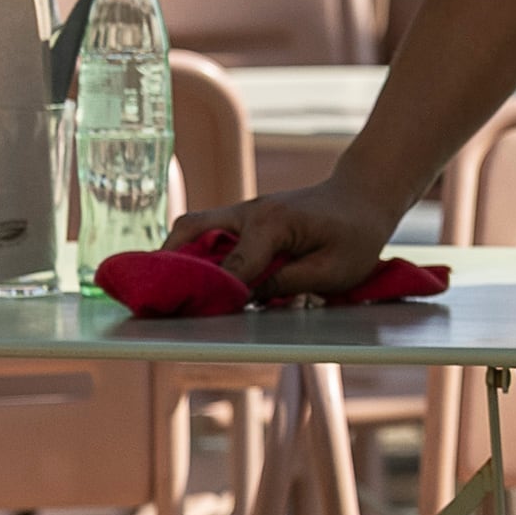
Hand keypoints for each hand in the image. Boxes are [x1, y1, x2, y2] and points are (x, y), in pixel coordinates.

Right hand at [167, 177, 405, 300]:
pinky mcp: (247, 219)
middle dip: (167, 259)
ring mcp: (245, 212)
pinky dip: (195, 251)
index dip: (216, 295)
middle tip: (151, 292)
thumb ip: (287, 284)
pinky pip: (210, 232)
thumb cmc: (355, 236)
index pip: (232, 267)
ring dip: (177, 254)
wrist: (364, 197)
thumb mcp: (333, 271)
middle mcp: (249, 212)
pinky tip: (191, 276)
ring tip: (163, 286)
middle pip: (191, 229)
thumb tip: (245, 297)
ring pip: (195, 227)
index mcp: (272, 223)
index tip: (194, 317)